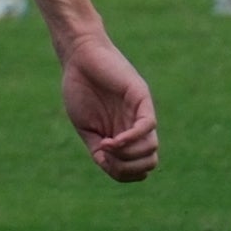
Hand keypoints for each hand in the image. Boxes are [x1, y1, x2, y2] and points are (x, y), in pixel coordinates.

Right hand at [59, 31, 158, 182]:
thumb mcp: (87, 127)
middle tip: (106, 155)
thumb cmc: (79, 89)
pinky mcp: (141, 97)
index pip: (139, 167)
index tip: (101, 160)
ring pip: (151, 148)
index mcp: (125, 134)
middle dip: (127, 168)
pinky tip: (111, 140)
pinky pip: (147, 126)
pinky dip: (130, 139)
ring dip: (127, 155)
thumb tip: (111, 168)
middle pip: (149, 162)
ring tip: (107, 145)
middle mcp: (137, 125)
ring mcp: (140, 112)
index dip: (123, 173)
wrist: (79, 57)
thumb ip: (100, 149)